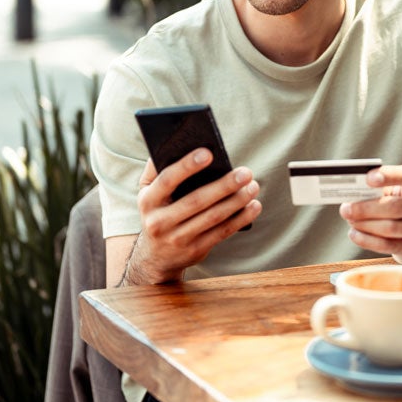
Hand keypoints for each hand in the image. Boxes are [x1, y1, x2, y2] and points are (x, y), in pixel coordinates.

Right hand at [123, 148, 260, 284]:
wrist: (156, 257)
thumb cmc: (157, 212)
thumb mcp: (147, 193)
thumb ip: (156, 169)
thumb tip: (173, 143)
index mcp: (148, 201)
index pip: (167, 180)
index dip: (187, 166)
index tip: (209, 153)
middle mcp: (160, 222)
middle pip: (196, 201)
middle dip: (223, 186)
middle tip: (245, 172)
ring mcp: (178, 239)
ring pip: (213, 217)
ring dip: (236, 201)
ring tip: (253, 186)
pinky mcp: (195, 250)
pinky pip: (222, 233)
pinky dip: (240, 219)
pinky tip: (254, 206)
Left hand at [339, 164, 401, 263]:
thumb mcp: (396, 193)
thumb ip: (379, 191)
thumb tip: (352, 195)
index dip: (390, 176)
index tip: (368, 178)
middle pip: (395, 206)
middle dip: (366, 208)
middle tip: (346, 208)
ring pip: (390, 227)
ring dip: (365, 224)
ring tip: (350, 220)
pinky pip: (388, 245)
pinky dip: (367, 240)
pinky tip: (354, 234)